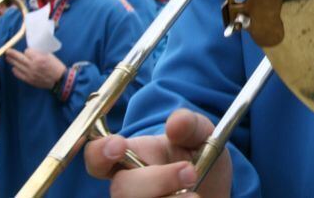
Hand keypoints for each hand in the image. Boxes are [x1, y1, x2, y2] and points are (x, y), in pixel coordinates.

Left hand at [5, 48, 65, 89]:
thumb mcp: (50, 56)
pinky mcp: (28, 79)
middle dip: (12, 53)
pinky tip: (14, 67)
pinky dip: (15, 70)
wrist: (59, 80)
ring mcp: (30, 73)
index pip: (27, 51)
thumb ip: (39, 52)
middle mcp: (33, 65)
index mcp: (39, 58)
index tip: (28, 51)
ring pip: (17, 65)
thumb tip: (30, 50)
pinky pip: (18, 74)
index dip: (28, 51)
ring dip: (11, 61)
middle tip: (7, 51)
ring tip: (8, 58)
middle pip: (19, 57)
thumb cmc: (56, 66)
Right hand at [85, 109, 231, 197]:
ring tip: (196, 195)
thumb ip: (189, 124)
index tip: (119, 146)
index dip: (100, 152)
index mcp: (132, 156)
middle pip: (122, 189)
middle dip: (157, 180)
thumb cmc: (201, 160)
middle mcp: (128, 186)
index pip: (98, 156)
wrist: (215, 190)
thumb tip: (175, 123)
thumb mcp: (201, 136)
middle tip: (190, 173)